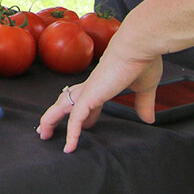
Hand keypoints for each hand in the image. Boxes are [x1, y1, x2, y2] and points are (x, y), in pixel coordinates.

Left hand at [36, 31, 163, 152]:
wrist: (138, 47)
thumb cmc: (142, 61)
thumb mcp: (145, 87)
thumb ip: (144, 104)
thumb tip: (149, 119)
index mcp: (102, 82)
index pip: (87, 99)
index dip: (83, 114)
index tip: (85, 125)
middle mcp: (91, 85)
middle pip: (66, 101)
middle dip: (55, 115)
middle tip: (47, 128)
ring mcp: (88, 91)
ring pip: (61, 108)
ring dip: (51, 121)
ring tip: (44, 135)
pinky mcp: (90, 96)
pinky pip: (75, 118)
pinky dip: (72, 133)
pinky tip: (70, 146)